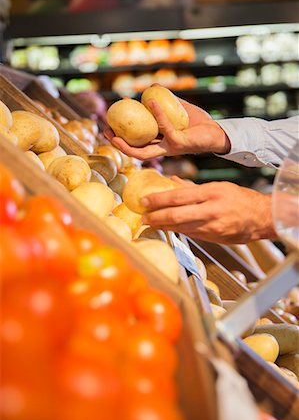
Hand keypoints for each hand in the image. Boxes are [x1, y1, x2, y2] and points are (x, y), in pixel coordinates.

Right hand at [104, 96, 230, 160]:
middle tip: (106, 133)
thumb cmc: (199, 124)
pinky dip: (158, 114)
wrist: (218, 132)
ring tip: (114, 133)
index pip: (138, 143)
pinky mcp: (179, 143)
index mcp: (160, 142)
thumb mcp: (180, 109)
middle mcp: (163, 148)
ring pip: (145, 151)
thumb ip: (166, 100)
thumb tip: (151, 87)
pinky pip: (165, 127)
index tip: (111, 123)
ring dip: (128, 144)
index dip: (123, 136)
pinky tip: (150, 101)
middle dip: (119, 145)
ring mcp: (170, 148)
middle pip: (136, 151)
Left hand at [141, 180, 276, 243]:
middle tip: (143, 217)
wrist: (260, 218)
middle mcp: (210, 211)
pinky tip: (168, 228)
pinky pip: (189, 234)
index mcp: (211, 193)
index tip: (144, 201)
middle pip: (175, 215)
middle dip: (155, 217)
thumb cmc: (240, 199)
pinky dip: (177, 230)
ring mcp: (211, 227)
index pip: (178, 196)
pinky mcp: (212, 238)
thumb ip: (193, 187)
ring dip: (163, 226)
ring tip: (151, 223)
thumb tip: (172, 181)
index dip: (158, 200)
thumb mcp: (218, 186)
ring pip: (180, 228)